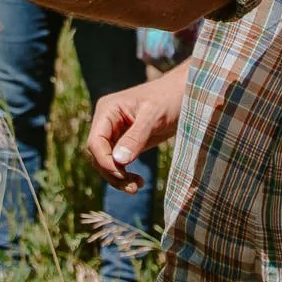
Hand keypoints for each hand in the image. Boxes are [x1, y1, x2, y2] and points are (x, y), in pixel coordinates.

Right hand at [87, 71, 185, 191]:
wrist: (185, 93)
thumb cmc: (169, 97)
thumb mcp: (154, 116)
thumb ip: (136, 137)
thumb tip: (119, 161)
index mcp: (108, 110)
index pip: (96, 142)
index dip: (105, 161)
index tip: (123, 175)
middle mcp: (107, 122)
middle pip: (98, 155)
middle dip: (112, 173)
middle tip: (133, 188)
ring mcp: (116, 133)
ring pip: (106, 162)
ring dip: (118, 177)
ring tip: (137, 187)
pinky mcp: (126, 143)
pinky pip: (118, 163)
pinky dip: (125, 174)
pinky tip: (138, 181)